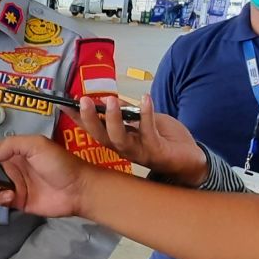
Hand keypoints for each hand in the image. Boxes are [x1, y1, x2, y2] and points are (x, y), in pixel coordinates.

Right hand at [0, 136, 88, 217]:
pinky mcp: (18, 201)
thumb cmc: (60, 163)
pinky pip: (1, 200)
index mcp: (16, 151)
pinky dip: (0, 198)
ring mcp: (15, 185)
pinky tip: (9, 196)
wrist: (78, 189)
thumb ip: (12, 144)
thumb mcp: (37, 144)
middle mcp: (13, 167)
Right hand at [76, 94, 206, 185]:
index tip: (65, 104)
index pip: (94, 129)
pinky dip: (146, 114)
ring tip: (110, 100)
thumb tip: (112, 101)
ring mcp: (140, 152)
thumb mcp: (145, 121)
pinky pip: (149, 132)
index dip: (79, 118)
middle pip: (101, 137)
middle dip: (90, 119)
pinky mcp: (157, 152)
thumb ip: (130, 113)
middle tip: (84, 101)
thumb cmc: (166, 139)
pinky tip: (145, 99)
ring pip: (120, 139)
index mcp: (119, 140)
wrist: (192, 160)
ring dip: (114, 120)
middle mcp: (125, 149)